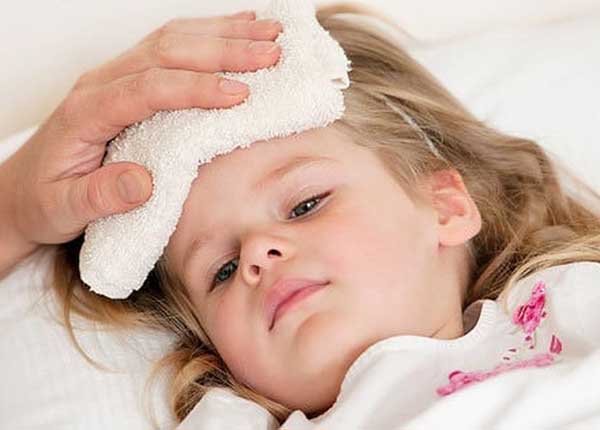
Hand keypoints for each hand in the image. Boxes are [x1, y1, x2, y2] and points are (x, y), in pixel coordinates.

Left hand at [2, 10, 281, 247]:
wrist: (23, 190)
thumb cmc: (45, 201)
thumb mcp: (62, 209)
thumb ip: (98, 197)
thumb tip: (143, 182)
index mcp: (86, 111)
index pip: (147, 88)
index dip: (195, 88)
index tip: (239, 94)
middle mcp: (101, 83)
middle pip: (166, 52)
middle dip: (223, 50)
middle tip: (271, 54)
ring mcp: (116, 76)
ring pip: (172, 40)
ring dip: (224, 34)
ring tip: (270, 35)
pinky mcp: (130, 79)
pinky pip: (171, 46)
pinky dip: (209, 34)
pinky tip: (240, 28)